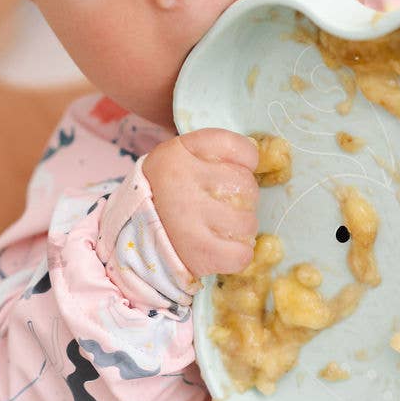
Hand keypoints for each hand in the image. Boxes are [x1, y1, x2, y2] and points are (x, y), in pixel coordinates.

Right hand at [142, 129, 259, 280]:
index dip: (246, 159)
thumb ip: (216, 152)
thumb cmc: (168, 193)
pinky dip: (239, 254)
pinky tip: (222, 248)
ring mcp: (189, 220)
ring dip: (242, 228)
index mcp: (178, 153)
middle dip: (243, 198)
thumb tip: (265, 154)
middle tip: (223, 204)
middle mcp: (182, 183)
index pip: (237, 147)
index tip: (234, 169)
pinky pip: (243, 254)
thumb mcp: (180, 158)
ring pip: (248, 222)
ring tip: (221, 228)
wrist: (133, 235)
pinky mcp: (199, 253)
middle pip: (246, 185)